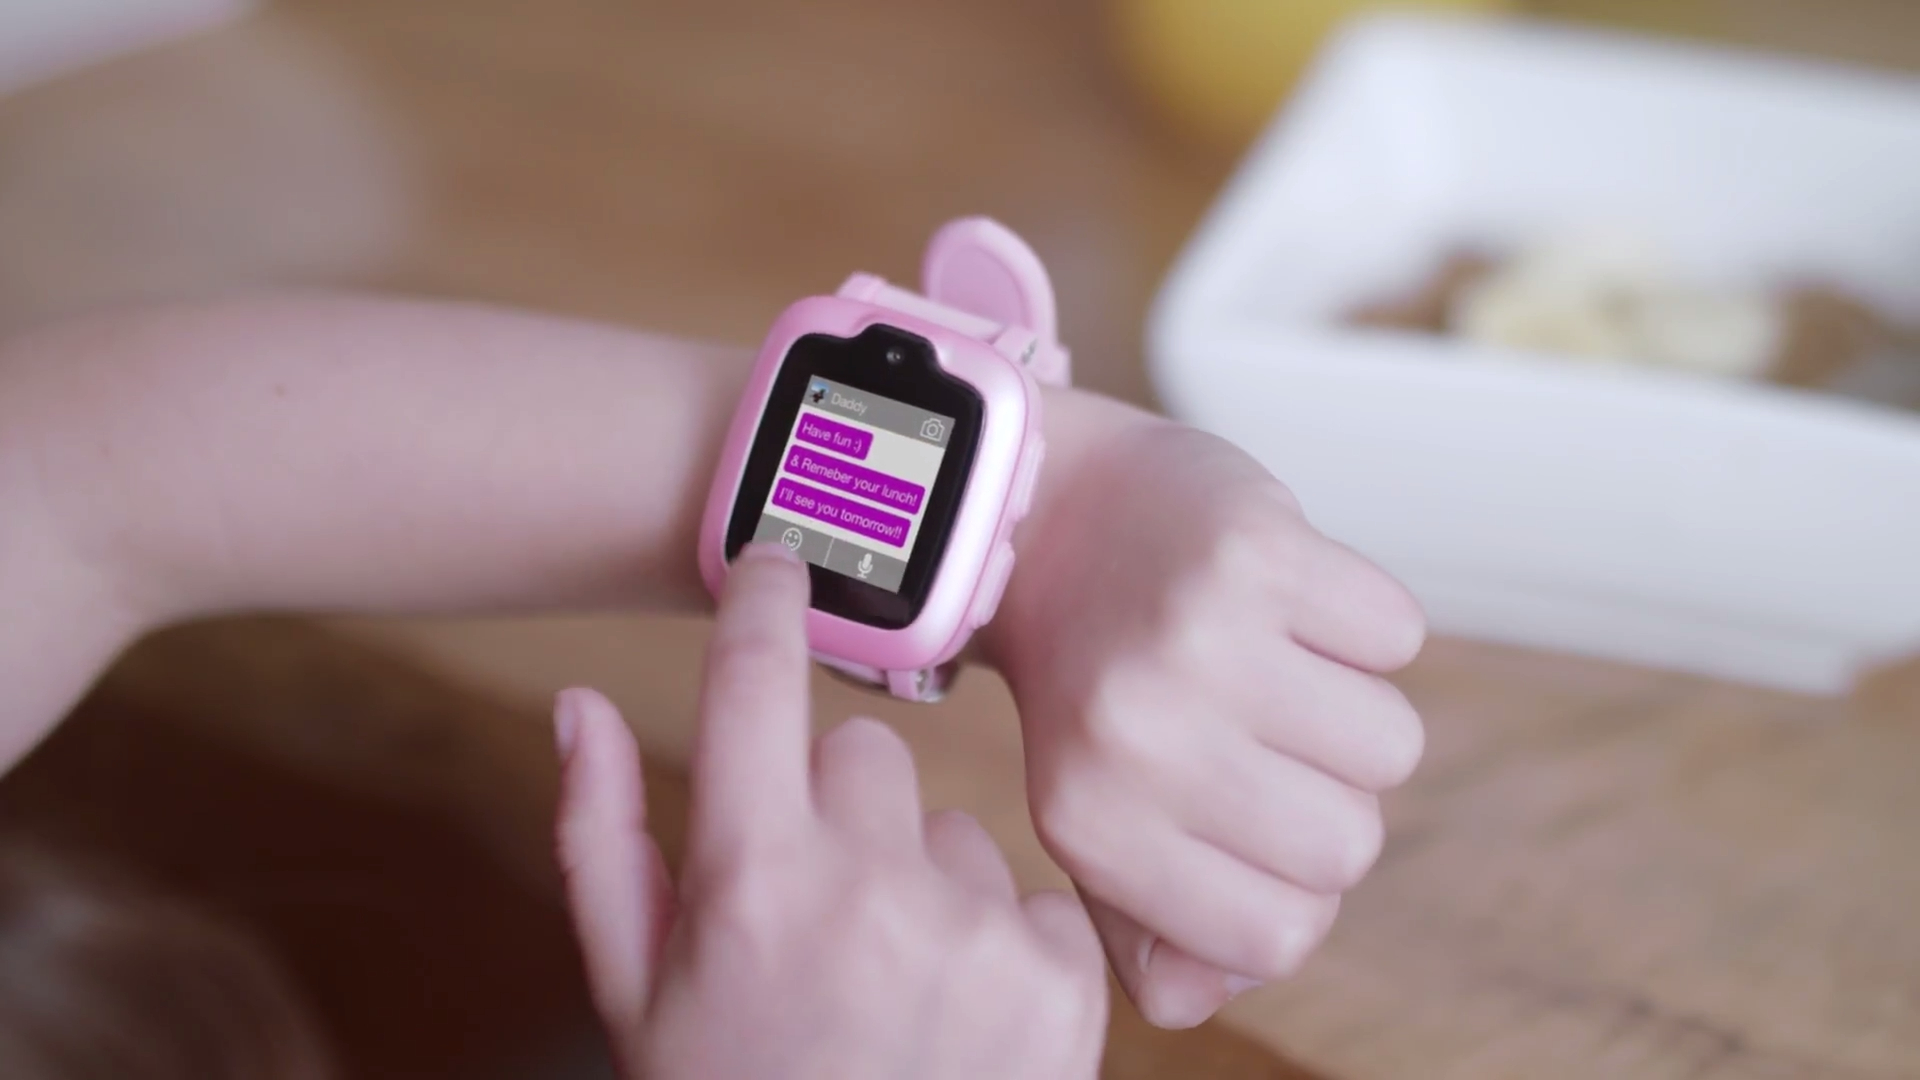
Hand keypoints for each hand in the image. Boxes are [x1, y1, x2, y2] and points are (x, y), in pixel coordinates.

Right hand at [555, 544, 1107, 1079]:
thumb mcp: (633, 993)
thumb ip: (602, 835)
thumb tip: (579, 701)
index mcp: (751, 877)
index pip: (757, 680)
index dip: (762, 600)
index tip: (774, 560)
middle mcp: (870, 884)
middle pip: (864, 753)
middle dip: (836, 811)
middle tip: (816, 916)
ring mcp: (978, 928)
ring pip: (952, 830)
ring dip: (923, 885)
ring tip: (890, 991)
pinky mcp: (1064, 975)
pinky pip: (1030, 894)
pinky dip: (1001, 944)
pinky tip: (958, 1018)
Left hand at [985, 396, 1426, 1028]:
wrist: (1044, 509)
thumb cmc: (1091, 678)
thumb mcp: (1089, 811)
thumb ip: (1145, 924)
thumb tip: (1201, 994)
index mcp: (1091, 820)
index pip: (1278, 932)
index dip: (1289, 884)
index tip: (1248, 818)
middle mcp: (1138, 735)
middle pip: (1348, 845)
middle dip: (1327, 798)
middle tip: (1260, 731)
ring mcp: (1200, 637)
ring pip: (1390, 746)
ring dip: (1352, 706)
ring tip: (1273, 662)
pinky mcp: (1257, 546)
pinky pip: (1397, 633)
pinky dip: (1360, 620)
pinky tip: (1284, 600)